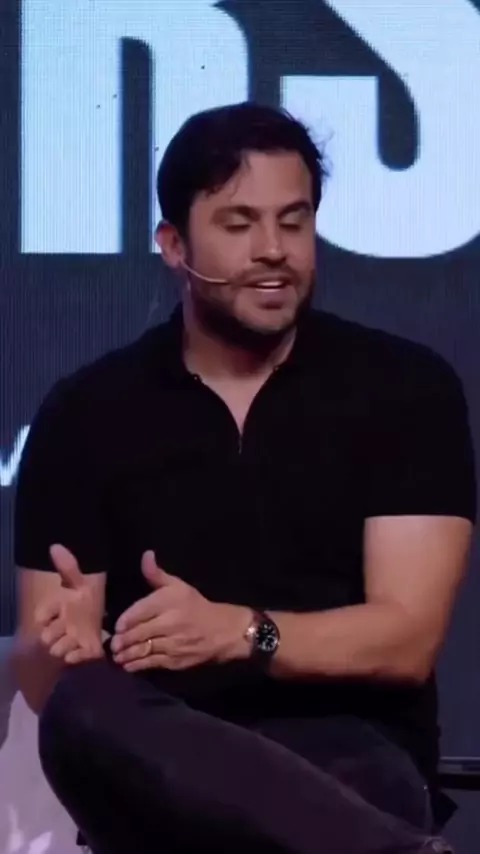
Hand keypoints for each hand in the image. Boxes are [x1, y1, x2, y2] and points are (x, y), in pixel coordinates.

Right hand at [35, 544, 103, 664]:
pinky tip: (85, 646)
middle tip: (70, 624)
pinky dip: (78, 655)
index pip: (40, 616)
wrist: (103, 615)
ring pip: (57, 649)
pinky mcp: (83, 653)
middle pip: (47, 636)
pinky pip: (73, 659)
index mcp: (56, 609)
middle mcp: (59, 627)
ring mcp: (69, 641)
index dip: (47, 615)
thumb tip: (54, 546)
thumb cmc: (86, 598)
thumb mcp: (80, 581)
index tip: (61, 609)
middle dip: (57, 631)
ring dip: (67, 643)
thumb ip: (68, 566)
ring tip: (77, 634)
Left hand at [111, 551, 251, 672]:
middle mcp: (170, 623)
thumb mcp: (178, 586)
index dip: (126, 620)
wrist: (221, 631)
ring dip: (127, 654)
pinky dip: (138, 665)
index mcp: (169, 602)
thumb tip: (145, 555)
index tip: (117, 626)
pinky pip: (152, 663)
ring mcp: (172, 644)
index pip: (141, 611)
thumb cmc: (195, 606)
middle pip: (140, 632)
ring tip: (116, 656)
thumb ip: (157, 574)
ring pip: (144, 650)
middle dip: (123, 640)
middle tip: (111, 644)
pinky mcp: (175, 660)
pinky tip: (128, 665)